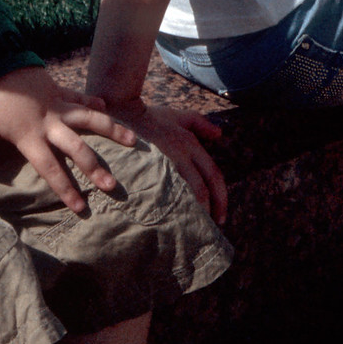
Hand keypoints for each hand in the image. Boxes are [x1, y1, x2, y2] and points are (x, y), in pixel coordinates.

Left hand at [0, 66, 137, 214]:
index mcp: (31, 136)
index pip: (50, 168)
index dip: (66, 188)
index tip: (81, 207)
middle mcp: (50, 123)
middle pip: (77, 148)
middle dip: (94, 168)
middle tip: (112, 185)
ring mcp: (57, 105)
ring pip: (89, 118)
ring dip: (111, 129)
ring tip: (132, 140)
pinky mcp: (58, 89)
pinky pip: (79, 96)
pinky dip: (92, 100)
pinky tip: (105, 106)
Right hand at [97, 98, 227, 224]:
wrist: (120, 116)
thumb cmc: (151, 118)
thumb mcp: (177, 116)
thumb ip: (200, 123)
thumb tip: (219, 134)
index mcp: (190, 143)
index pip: (213, 175)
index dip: (221, 198)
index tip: (221, 216)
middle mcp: (180, 154)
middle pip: (202, 189)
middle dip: (211, 211)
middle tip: (211, 227)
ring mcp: (163, 164)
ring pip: (184, 195)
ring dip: (192, 213)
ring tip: (193, 227)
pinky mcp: (147, 172)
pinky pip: (164, 196)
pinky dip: (172, 209)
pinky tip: (171, 221)